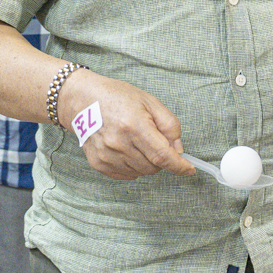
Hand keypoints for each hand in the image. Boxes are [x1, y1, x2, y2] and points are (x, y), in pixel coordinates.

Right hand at [55, 68, 194, 181]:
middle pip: (153, 167)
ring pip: (141, 173)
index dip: (179, 166)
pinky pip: (126, 175)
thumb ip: (169, 126)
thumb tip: (178, 150)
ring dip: (147, 163)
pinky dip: (133, 167)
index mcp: (134, 126)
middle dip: (161, 159)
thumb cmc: (118, 97)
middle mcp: (119, 144)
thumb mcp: (150, 102)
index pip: (162, 155)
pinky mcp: (98, 163)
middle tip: (154, 141)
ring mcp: (106, 156)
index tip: (189, 169)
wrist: (82, 100)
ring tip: (137, 142)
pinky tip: (127, 149)